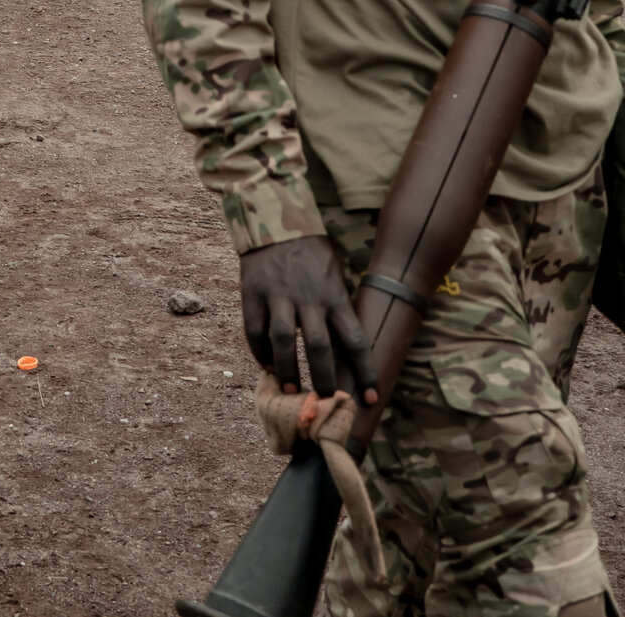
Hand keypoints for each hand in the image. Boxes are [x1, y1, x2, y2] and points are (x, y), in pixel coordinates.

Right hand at [239, 236, 377, 402]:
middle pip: (318, 346)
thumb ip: (338, 310)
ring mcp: (278, 295)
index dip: (365, 371)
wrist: (276, 221)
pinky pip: (255, 330)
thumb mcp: (335, 276)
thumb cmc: (313, 255)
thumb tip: (349, 354)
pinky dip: (260, 352)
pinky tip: (266, 365)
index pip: (355, 339)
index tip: (371, 397)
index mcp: (334, 295)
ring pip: (283, 341)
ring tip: (290, 390)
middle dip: (322, 380)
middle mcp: (308, 297)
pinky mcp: (253, 293)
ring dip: (287, 370)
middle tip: (323, 403)